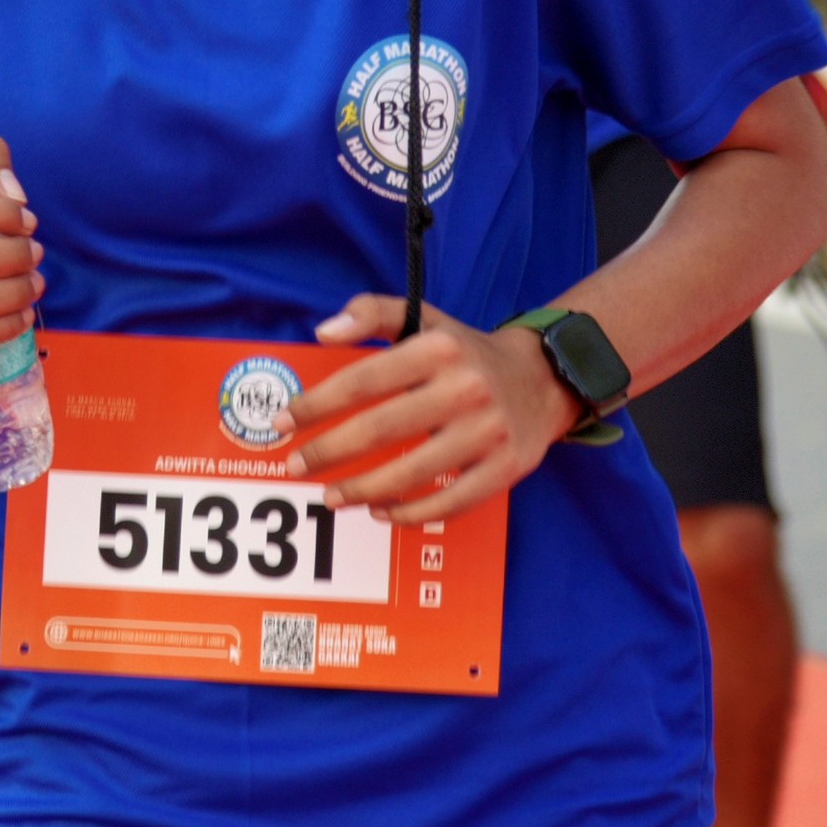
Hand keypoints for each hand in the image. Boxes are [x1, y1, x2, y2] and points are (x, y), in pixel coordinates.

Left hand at [281, 295, 580, 524]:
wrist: (542, 379)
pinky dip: (409, 513)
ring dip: (361, 490)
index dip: (317, 404)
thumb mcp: (423, 319)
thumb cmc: (464, 352)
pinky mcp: (505, 468)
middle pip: (380, 429)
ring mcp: (488, 432)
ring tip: (331, 496)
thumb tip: (322, 332)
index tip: (284, 423)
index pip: (363, 379)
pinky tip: (380, 511)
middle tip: (296, 467)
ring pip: (410, 473)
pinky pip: (449, 502)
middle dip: (328, 452)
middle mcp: (465, 388)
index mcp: (439, 348)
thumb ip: (371, 313)